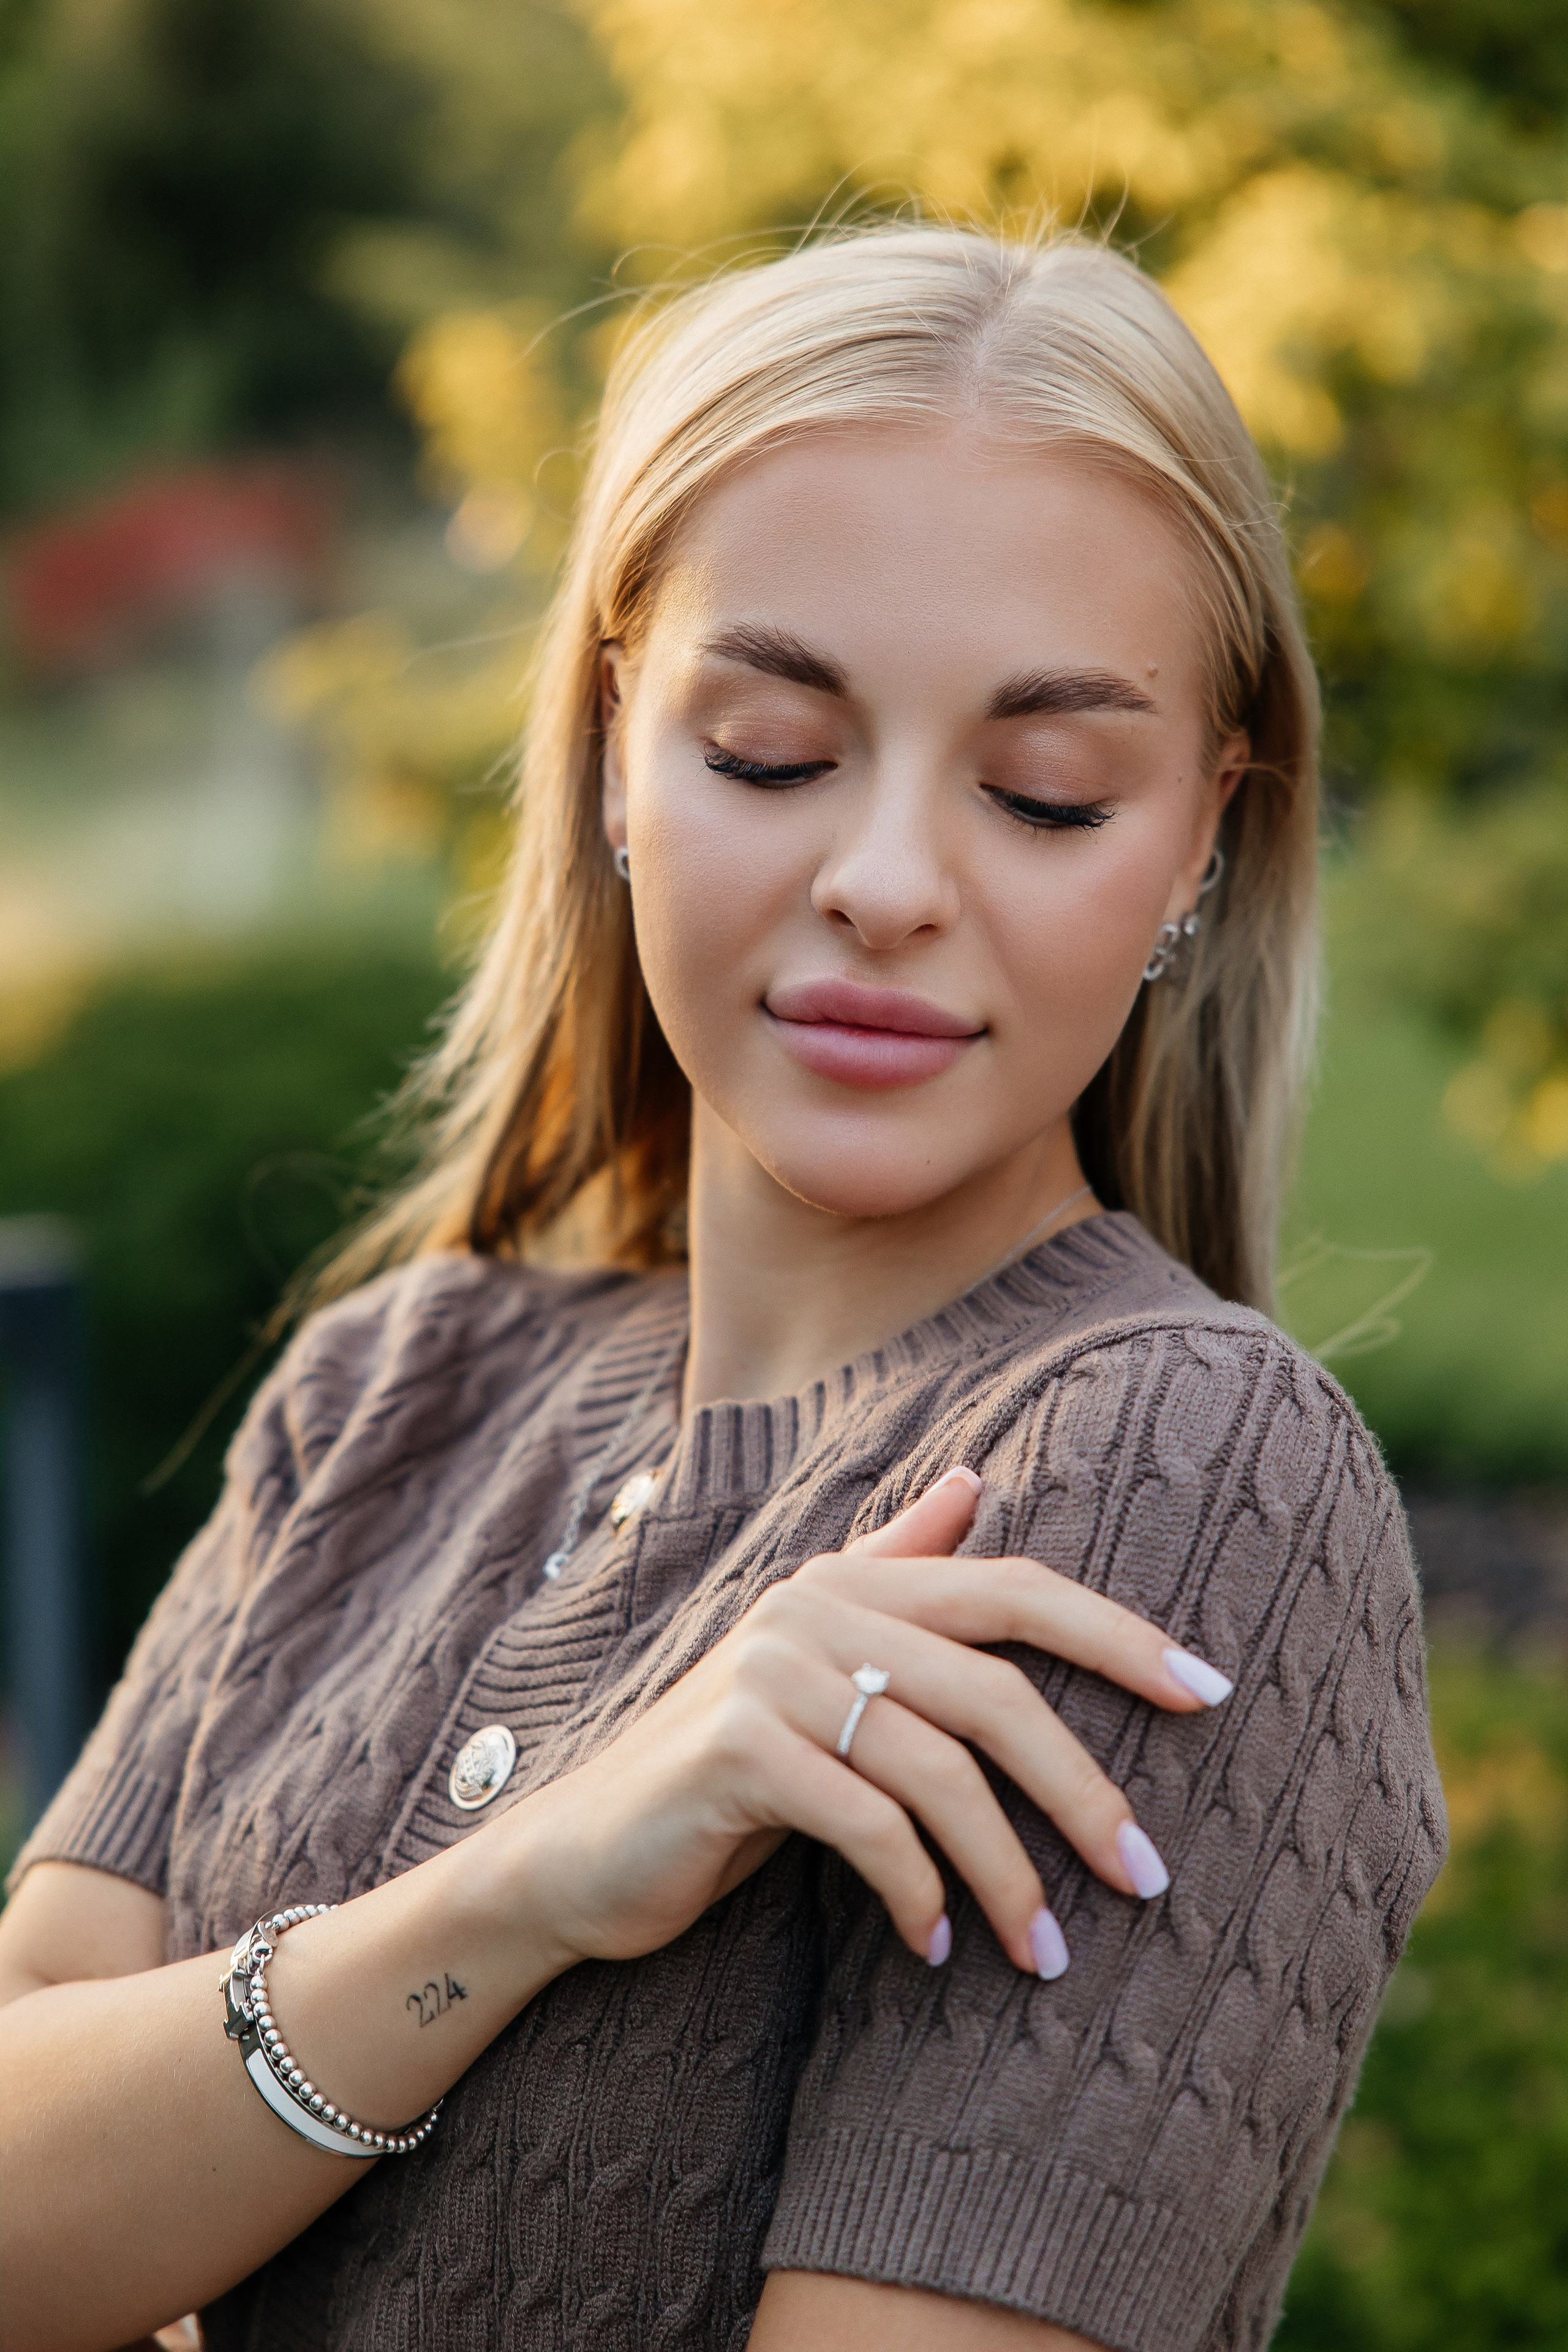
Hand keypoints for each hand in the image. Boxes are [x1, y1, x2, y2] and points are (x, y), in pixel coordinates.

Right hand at [505, 1466, 1230, 1978]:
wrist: (587, 1849)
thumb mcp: (821, 1667)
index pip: (1014, 1587)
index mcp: (852, 1579)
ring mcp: (771, 1674)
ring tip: (1043, 1953)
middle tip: (1148, 1876)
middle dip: (1083, 1788)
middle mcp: (815, 1608)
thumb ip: (898, 1570)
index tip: (1212, 1692)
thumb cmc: (734, 1768)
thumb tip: (975, 1478)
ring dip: (1007, 1875)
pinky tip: (936, 1948)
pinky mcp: (738, 1750)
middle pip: (995, 1689)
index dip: (1119, 1634)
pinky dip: (919, 1893)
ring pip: (940, 1772)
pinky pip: (869, 1825)